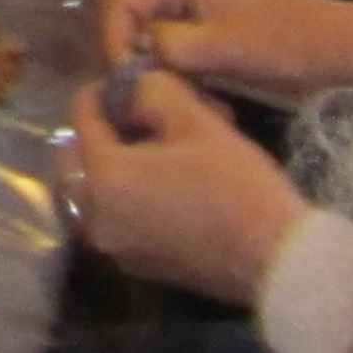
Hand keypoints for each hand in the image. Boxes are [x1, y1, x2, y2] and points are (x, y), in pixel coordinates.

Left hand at [68, 66, 313, 303]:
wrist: (278, 263)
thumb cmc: (236, 186)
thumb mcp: (195, 121)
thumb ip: (150, 92)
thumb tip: (131, 92)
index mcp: (103, 177)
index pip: (82, 117)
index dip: (102, 93)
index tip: (129, 85)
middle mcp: (97, 217)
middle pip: (75, 159)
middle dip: (99, 132)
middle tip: (138, 119)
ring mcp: (116, 248)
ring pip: (91, 192)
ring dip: (109, 167)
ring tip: (153, 152)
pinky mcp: (139, 268)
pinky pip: (113, 220)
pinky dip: (123, 198)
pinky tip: (161, 187)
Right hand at [101, 0, 352, 101]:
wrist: (343, 51)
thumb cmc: (289, 43)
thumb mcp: (229, 47)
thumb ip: (172, 46)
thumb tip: (133, 54)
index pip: (119, 2)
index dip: (115, 44)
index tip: (129, 86)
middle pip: (126, 18)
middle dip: (137, 60)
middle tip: (159, 98)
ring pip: (144, 37)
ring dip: (159, 72)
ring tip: (190, 102)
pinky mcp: (199, 21)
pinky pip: (167, 47)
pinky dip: (178, 75)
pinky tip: (205, 98)